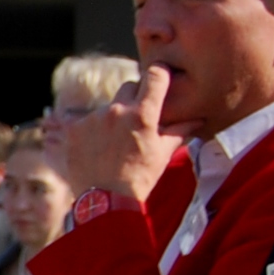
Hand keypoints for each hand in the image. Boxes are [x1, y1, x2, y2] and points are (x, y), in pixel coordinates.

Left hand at [57, 65, 176, 207]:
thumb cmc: (140, 177)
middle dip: (136, 97)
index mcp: (142, 114)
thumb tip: (199, 119)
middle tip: (138, 117)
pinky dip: (94, 129)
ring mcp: (93, 119)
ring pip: (108, 105)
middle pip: (129, 87)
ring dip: (114, 116)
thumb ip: (180, 130)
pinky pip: (88, 120)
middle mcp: (116, 111)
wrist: (106, 201)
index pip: (154, 75)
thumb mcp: (164, 152)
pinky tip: (99, 147)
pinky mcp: (74, 129)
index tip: (161, 76)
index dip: (159, 73)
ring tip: (117, 141)